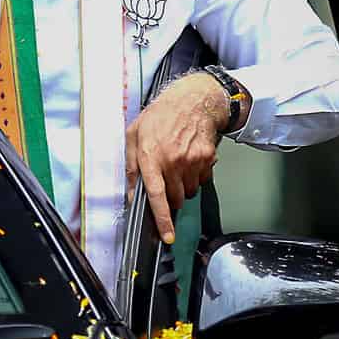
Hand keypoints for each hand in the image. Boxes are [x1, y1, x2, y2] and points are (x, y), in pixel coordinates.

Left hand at [125, 73, 225, 244]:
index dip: (162, 219)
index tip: (167, 236)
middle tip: (165, 179)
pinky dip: (195, 177)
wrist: (191, 101)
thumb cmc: (159, 117)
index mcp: (150, 156)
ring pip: (188, 192)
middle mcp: (172, 161)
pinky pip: (201, 181)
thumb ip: (131, 167)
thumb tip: (132, 193)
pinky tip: (188, 160)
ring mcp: (192, 161)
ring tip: (176, 165)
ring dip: (182, 187)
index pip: (156, 195)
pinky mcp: (207, 159)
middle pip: (174, 199)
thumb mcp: (134, 136)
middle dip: (169, 198)